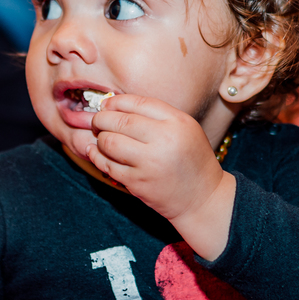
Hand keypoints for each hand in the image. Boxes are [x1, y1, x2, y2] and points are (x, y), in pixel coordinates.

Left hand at [87, 94, 227, 223]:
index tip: (106, 105)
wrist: (203, 198)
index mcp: (177, 122)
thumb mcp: (186, 128)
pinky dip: (97, 156)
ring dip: (100, 138)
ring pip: (109, 142)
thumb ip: (158, 115)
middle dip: (101, 119)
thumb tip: (117, 105)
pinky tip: (95, 152)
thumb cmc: (192, 160)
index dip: (115, 102)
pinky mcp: (137, 183)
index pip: (137, 103)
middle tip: (97, 121)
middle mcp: (163, 140)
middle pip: (120, 121)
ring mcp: (149, 163)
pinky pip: (107, 165)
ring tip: (102, 138)